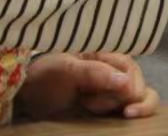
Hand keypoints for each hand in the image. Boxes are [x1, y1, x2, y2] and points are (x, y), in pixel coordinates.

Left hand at [14, 51, 158, 120]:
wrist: (29, 94)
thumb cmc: (45, 75)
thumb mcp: (65, 70)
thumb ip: (95, 73)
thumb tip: (126, 83)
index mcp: (106, 52)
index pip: (132, 71)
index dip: (129, 91)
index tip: (122, 108)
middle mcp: (114, 67)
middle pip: (137, 87)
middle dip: (117, 100)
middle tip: (87, 102)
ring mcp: (114, 85)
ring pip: (139, 97)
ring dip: (118, 107)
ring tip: (88, 106)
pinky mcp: (110, 101)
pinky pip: (130, 106)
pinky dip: (127, 113)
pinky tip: (109, 115)